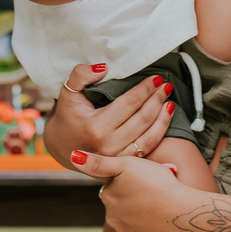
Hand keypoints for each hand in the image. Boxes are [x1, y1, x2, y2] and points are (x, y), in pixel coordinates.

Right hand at [42, 64, 172, 163]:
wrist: (61, 147)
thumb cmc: (67, 117)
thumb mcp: (67, 93)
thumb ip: (80, 75)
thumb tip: (103, 67)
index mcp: (96, 127)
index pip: (129, 103)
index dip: (145, 89)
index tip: (156, 77)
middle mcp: (108, 145)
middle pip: (142, 118)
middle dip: (157, 99)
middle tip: (166, 84)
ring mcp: (117, 157)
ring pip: (149, 135)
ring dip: (163, 116)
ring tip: (169, 99)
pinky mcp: (123, 163)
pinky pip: (148, 147)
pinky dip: (160, 132)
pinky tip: (165, 118)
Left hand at [68, 151, 195, 231]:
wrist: (183, 213)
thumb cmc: (159, 184)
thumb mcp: (128, 164)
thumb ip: (100, 162)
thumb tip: (74, 156)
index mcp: (108, 197)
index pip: (115, 188)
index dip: (132, 182)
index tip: (146, 181)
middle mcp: (112, 219)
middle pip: (122, 206)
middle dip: (135, 200)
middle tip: (155, 193)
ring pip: (132, 224)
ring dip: (142, 217)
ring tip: (160, 209)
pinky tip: (161, 224)